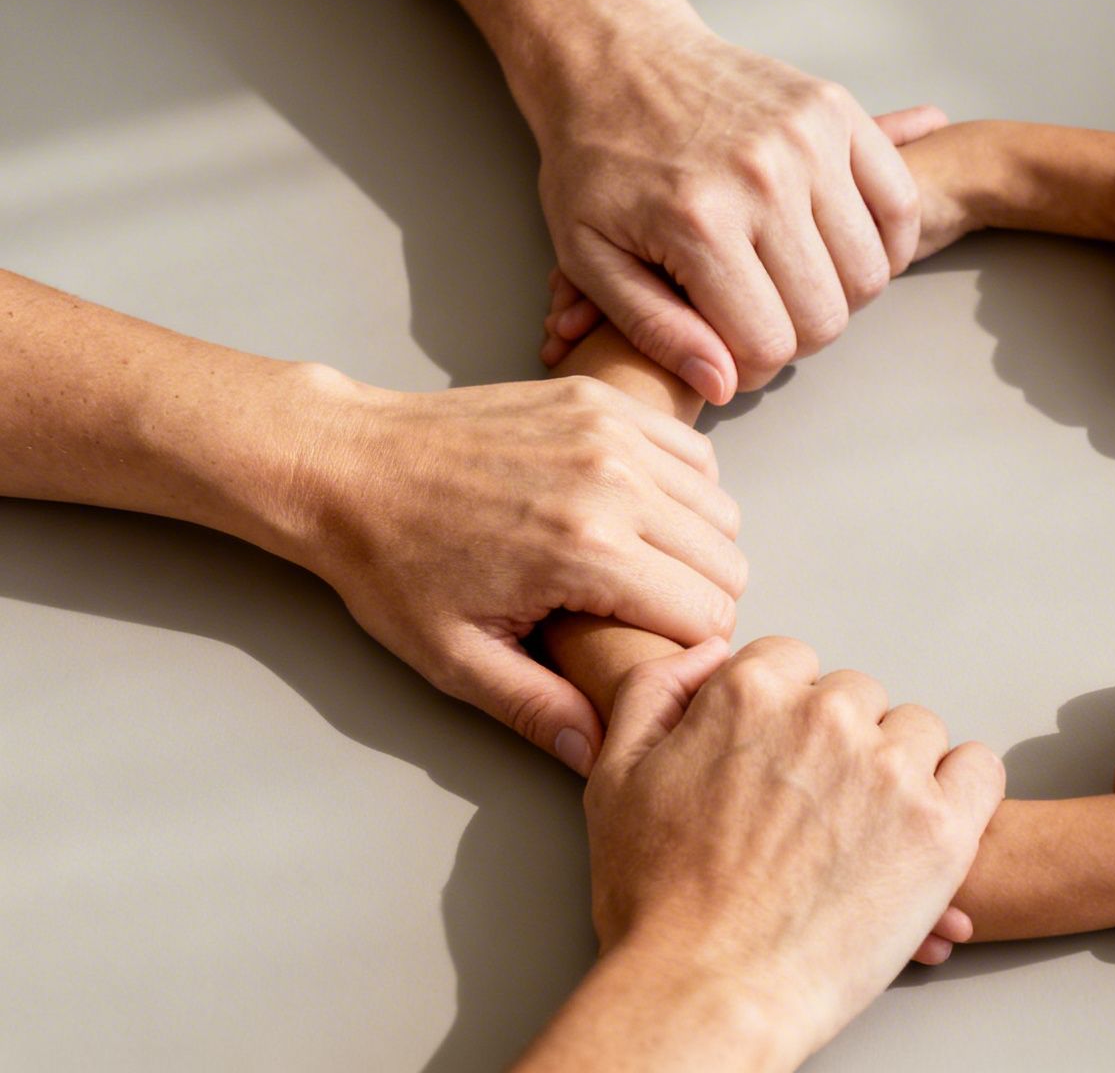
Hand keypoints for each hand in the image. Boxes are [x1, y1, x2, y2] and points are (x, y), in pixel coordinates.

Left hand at [287, 370, 744, 773]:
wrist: (347, 465)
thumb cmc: (393, 562)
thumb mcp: (456, 657)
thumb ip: (537, 708)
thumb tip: (602, 754)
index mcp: (584, 551)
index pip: (709, 614)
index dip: (691, 649)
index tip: (654, 654)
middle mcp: (612, 482)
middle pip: (726, 561)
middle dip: (701, 601)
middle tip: (647, 617)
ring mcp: (610, 432)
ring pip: (719, 506)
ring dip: (697, 545)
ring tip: (643, 567)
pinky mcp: (599, 401)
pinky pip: (692, 453)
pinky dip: (684, 488)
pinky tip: (640, 515)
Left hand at [533, 0, 936, 397]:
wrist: (615, 58)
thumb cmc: (597, 160)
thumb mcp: (590, 256)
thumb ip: (655, 329)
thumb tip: (723, 384)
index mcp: (698, 223)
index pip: (768, 344)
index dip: (752, 367)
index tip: (731, 351)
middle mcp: (762, 179)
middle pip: (827, 316)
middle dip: (797, 337)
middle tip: (763, 315)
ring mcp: (808, 141)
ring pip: (870, 272)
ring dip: (840, 294)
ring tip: (797, 279)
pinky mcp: (835, 112)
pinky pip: (899, 205)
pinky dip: (886, 243)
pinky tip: (842, 247)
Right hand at [584, 640, 1003, 1058]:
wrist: (707, 992)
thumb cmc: (657, 903)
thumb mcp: (617, 777)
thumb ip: (656, 691)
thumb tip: (710, 650)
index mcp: (750, 692)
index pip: (795, 664)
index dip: (786, 719)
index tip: (783, 768)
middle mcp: (826, 716)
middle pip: (858, 698)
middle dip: (842, 745)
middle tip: (818, 815)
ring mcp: (889, 769)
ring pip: (918, 733)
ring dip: (899, 772)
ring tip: (865, 838)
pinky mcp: (940, 825)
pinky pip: (979, 771)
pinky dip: (961, 796)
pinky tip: (926, 831)